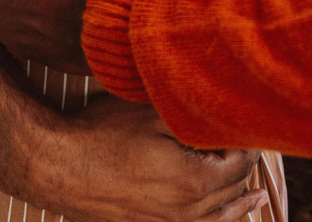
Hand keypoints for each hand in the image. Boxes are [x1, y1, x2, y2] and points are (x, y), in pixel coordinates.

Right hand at [0, 93, 266, 221]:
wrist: (52, 165)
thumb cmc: (100, 134)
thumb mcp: (152, 113)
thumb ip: (193, 111)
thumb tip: (226, 102)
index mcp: (195, 182)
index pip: (243, 160)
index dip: (251, 137)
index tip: (256, 120)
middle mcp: (186, 212)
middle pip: (232, 188)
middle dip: (245, 165)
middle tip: (258, 143)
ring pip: (215, 216)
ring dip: (237, 203)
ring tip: (258, 199)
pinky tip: (219, 217)